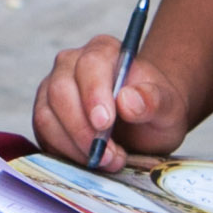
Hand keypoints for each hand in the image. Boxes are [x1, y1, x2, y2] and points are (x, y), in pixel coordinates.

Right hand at [31, 37, 191, 170]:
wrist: (144, 125)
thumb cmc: (154, 110)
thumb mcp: (168, 107)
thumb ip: (154, 100)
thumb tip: (127, 100)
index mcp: (104, 51)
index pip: (90, 64)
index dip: (94, 94)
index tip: (106, 123)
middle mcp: (72, 65)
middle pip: (61, 91)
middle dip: (83, 128)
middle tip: (109, 154)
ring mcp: (53, 90)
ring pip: (47, 115)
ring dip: (75, 145)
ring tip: (107, 160)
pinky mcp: (46, 116)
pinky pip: (43, 134)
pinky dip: (65, 152)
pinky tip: (90, 160)